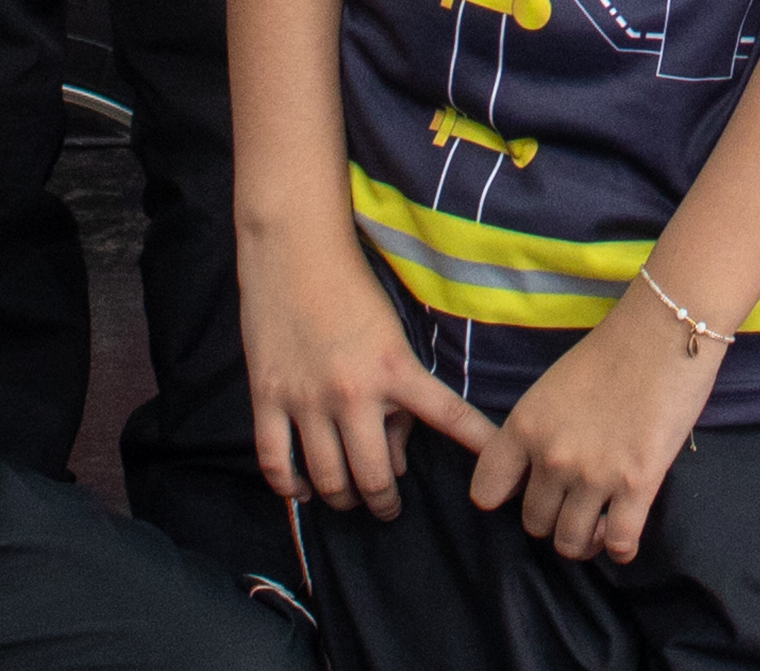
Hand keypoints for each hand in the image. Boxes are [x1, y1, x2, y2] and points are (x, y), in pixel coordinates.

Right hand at [246, 223, 497, 516]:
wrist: (294, 250)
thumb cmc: (351, 290)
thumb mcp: (392, 338)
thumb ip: (400, 401)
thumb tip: (396, 463)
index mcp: (395, 370)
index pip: (449, 417)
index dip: (477, 449)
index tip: (493, 483)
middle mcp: (352, 394)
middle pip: (373, 477)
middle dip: (385, 503)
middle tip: (389, 509)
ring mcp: (305, 400)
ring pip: (327, 479)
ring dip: (342, 499)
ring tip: (350, 500)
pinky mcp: (266, 399)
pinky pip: (275, 462)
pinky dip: (289, 487)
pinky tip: (302, 491)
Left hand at [467, 295, 728, 564]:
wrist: (664, 332)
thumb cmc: (611, 351)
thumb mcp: (552, 388)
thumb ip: (537, 430)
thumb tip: (535, 469)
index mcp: (524, 427)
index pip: (486, 490)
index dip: (504, 496)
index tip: (524, 490)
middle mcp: (552, 458)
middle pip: (534, 522)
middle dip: (552, 518)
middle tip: (572, 505)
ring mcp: (594, 475)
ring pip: (571, 542)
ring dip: (583, 540)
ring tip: (597, 526)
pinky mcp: (637, 486)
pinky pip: (620, 543)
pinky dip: (620, 548)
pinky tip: (623, 536)